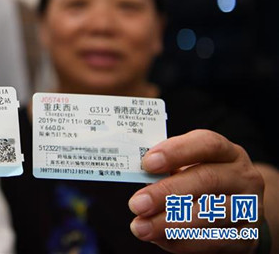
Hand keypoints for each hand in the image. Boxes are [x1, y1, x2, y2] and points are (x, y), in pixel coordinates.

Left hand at [128, 129, 264, 252]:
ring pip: (211, 214)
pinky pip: (214, 241)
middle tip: (136, 204)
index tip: (147, 163)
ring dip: (170, 222)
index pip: (206, 144)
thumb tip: (137, 174)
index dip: (176, 152)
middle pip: (207, 179)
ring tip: (141, 227)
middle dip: (167, 192)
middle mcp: (243, 176)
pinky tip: (160, 239)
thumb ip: (167, 168)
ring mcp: (249, 207)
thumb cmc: (201, 182)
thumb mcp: (189, 168)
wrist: (238, 212)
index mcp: (227, 152)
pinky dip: (183, 242)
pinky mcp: (247, 236)